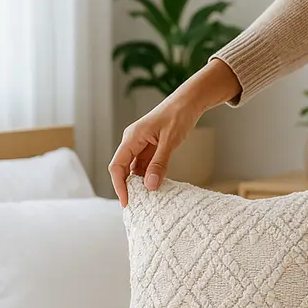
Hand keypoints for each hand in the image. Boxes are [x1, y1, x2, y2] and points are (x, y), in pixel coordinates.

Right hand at [109, 59, 240, 205]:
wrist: (190, 101)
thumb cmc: (179, 115)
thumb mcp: (170, 141)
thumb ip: (159, 163)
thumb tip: (149, 186)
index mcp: (132, 137)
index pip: (117, 166)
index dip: (119, 186)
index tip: (127, 203)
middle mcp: (132, 141)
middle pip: (123, 169)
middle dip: (128, 187)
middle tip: (137, 206)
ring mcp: (140, 144)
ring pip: (134, 169)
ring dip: (139, 184)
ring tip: (147, 201)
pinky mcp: (150, 147)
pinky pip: (145, 165)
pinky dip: (148, 177)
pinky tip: (155, 187)